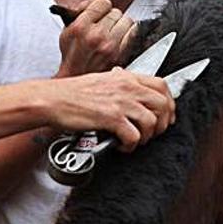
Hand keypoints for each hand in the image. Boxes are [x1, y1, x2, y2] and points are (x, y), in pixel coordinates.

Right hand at [45, 67, 174, 150]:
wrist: (53, 99)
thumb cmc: (73, 93)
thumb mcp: (102, 81)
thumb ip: (120, 83)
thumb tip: (132, 89)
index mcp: (126, 77)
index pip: (162, 85)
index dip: (169, 103)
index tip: (166, 116)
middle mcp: (127, 87)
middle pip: (163, 105)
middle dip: (162, 124)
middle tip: (151, 134)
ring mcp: (120, 102)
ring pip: (152, 123)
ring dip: (146, 137)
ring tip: (133, 141)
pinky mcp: (111, 118)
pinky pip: (134, 136)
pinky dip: (130, 146)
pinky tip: (120, 146)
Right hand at [56, 0, 136, 77]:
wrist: (76, 77)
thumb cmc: (70, 54)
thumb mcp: (68, 29)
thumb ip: (82, 8)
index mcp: (81, 27)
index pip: (102, 2)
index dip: (101, 6)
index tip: (99, 11)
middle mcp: (96, 36)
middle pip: (116, 11)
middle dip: (110, 16)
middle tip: (104, 24)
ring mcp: (110, 46)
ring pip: (127, 20)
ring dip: (121, 24)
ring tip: (111, 31)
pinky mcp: (121, 55)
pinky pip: (133, 33)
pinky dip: (128, 33)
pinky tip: (119, 38)